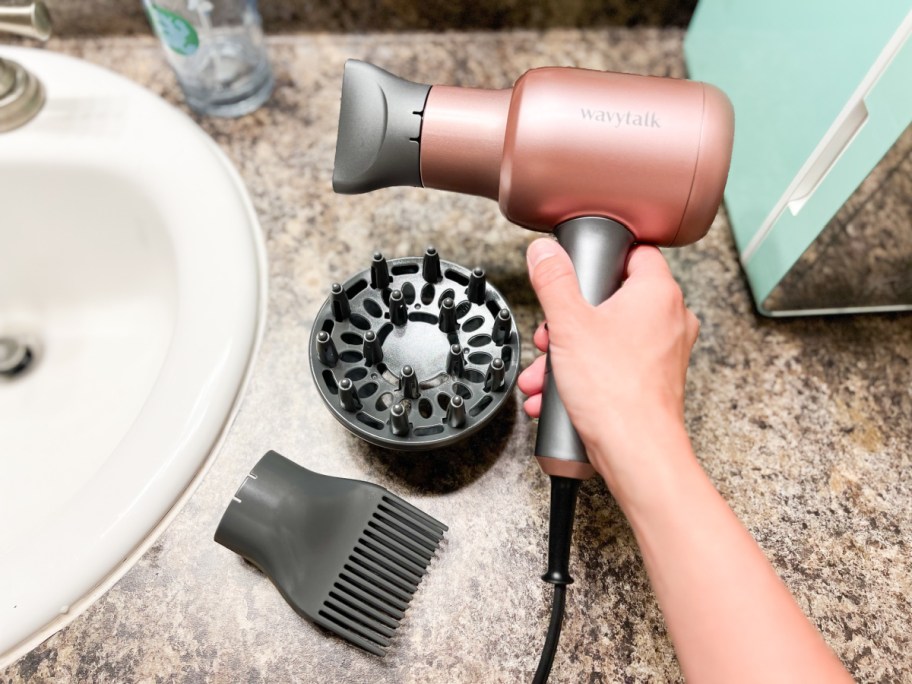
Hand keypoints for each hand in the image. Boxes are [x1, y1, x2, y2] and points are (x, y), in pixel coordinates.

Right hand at [518, 239, 699, 498]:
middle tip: (551, 334)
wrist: (636, 451)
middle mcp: (670, 318)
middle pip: (613, 299)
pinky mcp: (655, 379)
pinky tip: (557, 392)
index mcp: (658, 293)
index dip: (600, 259)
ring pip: (609, 336)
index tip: (576, 273)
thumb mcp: (569, 324)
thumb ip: (554, 281)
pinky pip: (614, 364)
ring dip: (570, 352)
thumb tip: (545, 253)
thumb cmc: (615, 391)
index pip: (634, 252)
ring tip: (545, 372)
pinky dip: (586, 373)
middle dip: (570, 320)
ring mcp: (665, 351)